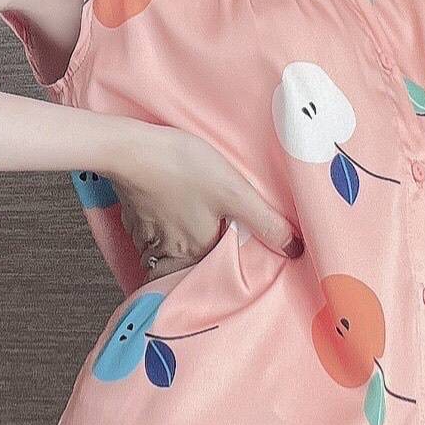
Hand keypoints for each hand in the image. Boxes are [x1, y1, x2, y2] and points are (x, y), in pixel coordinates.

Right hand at [108, 126, 299, 278]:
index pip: (209, 276)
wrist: (130, 147)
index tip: (231, 272)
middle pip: (185, 267)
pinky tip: (170, 210)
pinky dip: (160, 227)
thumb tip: (295, 250)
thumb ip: (266, 222)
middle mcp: (167, 250)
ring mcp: (145, 233)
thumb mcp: (235, 193)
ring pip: (165, 250)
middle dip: (197, 263)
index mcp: (195, 251)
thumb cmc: (182, 167)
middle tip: (213, 252)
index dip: (220, 274)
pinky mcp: (132, 214)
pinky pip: (149, 232)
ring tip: (193, 230)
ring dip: (177, 246)